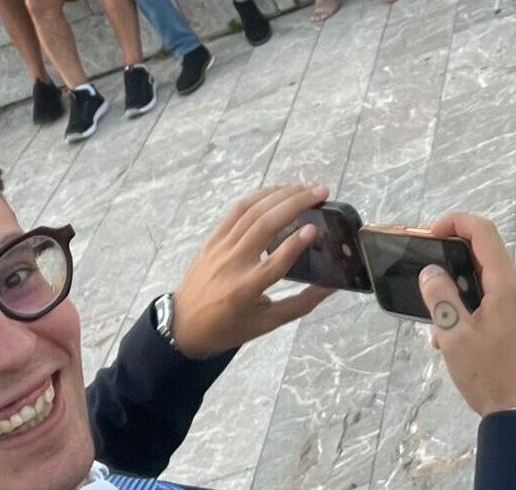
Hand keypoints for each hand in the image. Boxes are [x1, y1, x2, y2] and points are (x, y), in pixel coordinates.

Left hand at [168, 184, 334, 358]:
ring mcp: (221, 248)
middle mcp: (233, 264)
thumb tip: (332, 286)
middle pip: (265, 225)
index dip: (295, 244)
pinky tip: (279, 191)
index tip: (315, 229)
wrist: (183, 324)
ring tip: (306, 188)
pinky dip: (260, 196)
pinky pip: (237, 210)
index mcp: (246, 289)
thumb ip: (301, 304)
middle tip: (322, 193)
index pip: (275, 262)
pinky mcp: (213, 239)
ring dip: (281, 194)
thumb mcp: (267, 323)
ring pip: (252, 211)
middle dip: (296, 204)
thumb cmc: (229, 327)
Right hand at [417, 212, 515, 415]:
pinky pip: (495, 298)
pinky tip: (453, 335)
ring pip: (488, 278)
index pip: (483, 232)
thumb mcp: (455, 336)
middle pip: (486, 253)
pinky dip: (471, 304)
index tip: (430, 234)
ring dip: (459, 287)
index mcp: (507, 285)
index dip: (455, 222)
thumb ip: (441, 298)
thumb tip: (431, 272)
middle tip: (427, 272)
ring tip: (437, 317)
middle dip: (452, 257)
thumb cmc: (490, 375)